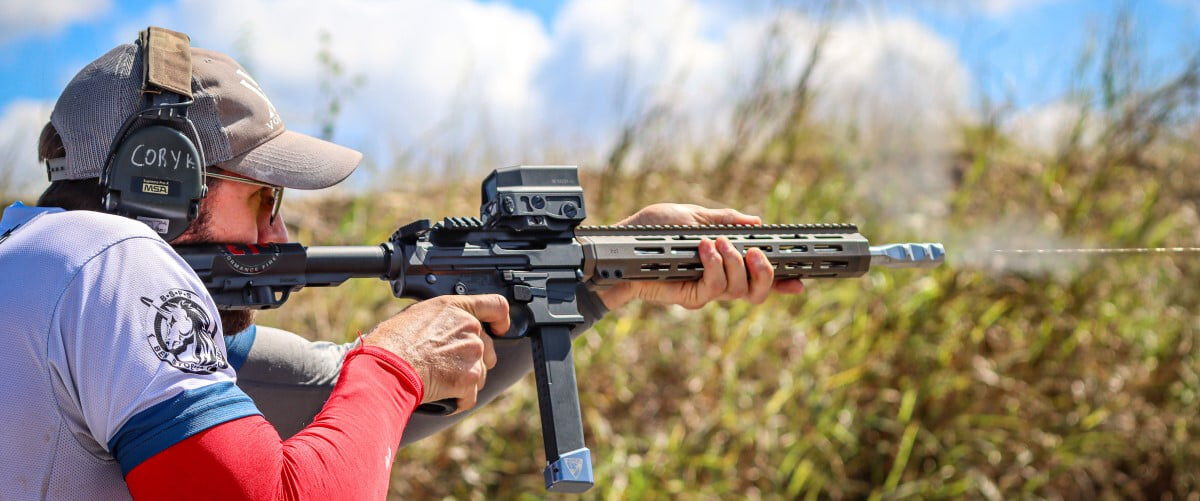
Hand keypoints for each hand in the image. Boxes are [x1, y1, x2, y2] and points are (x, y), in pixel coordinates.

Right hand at [362, 295, 507, 412]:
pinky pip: (470, 395)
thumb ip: (444, 319)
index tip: (500, 329)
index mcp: (456, 308)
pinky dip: (457, 400)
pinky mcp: (469, 379)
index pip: (496, 306)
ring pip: (479, 373)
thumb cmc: (392, 343)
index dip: (501, 320)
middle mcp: (470, 328)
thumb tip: (447, 329)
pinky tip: (439, 395)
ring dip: (463, 381)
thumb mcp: (418, 315)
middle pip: (487, 348)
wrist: (386, 367)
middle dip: (471, 360)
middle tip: (444, 366)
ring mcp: (473, 354)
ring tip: (437, 379)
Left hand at [596, 203, 805, 309]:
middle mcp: (719, 281)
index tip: (801, 280)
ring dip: (734, 263)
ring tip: (718, 243)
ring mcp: (705, 291)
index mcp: (725, 263)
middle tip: (755, 252)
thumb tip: (755, 220)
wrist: (621, 246)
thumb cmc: (651, 230)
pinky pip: (714, 289)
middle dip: (767, 274)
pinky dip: (714, 266)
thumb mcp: (693, 216)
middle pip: (758, 293)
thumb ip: (724, 220)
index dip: (782, 282)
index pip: (759, 277)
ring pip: (739, 291)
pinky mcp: (690, 297)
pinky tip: (705, 249)